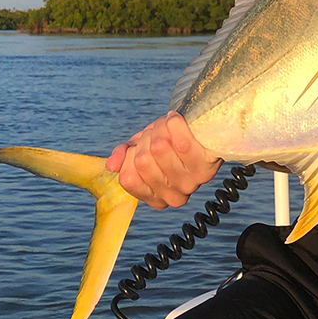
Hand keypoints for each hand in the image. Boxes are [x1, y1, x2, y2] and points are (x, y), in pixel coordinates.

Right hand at [106, 111, 223, 208]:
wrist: (204, 132)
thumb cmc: (171, 142)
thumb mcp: (142, 148)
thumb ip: (124, 156)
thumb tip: (111, 165)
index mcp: (155, 197)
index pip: (128, 178)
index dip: (131, 155)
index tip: (141, 147)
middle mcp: (173, 197)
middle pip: (142, 161)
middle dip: (146, 139)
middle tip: (157, 134)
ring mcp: (190, 184)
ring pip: (158, 149)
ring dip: (160, 129)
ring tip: (169, 127)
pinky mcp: (206, 169)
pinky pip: (181, 143)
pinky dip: (174, 124)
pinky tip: (176, 120)